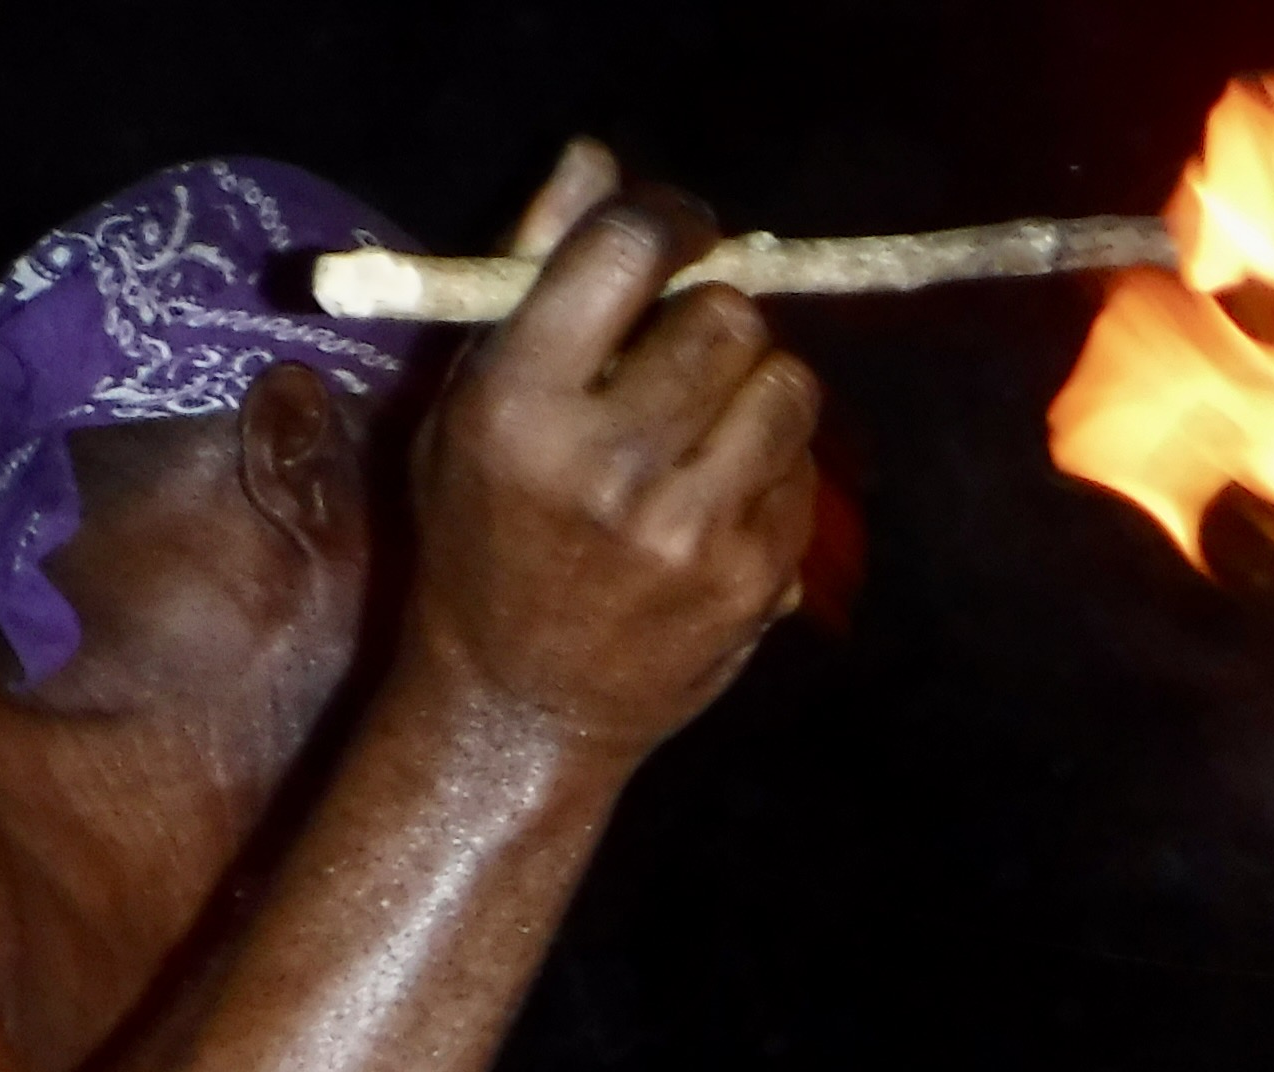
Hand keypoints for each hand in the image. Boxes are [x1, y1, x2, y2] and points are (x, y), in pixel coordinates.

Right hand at [401, 148, 821, 766]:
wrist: (518, 709)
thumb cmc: (481, 539)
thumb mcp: (468, 408)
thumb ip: (528, 278)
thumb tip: (597, 159)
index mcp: (520, 407)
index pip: (628, 247)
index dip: (669, 220)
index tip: (676, 233)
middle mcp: (609, 466)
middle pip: (730, 313)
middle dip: (711, 319)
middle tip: (676, 358)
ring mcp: (691, 530)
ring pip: (789, 384)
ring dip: (754, 390)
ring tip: (698, 431)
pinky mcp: (754, 579)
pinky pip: (805, 470)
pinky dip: (770, 471)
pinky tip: (711, 506)